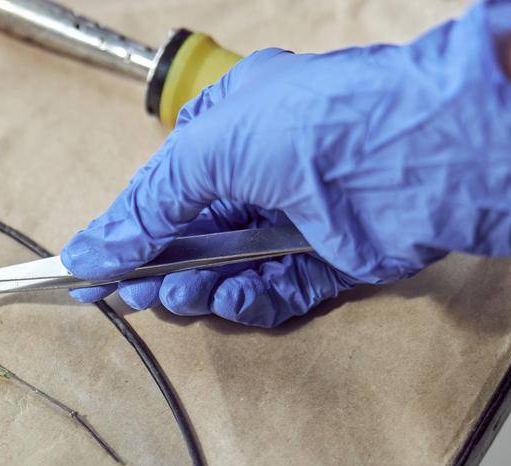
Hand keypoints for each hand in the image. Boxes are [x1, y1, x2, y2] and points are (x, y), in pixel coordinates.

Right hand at [61, 1, 510, 327]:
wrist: (423, 153)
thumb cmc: (320, 123)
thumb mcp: (206, 151)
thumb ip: (146, 207)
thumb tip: (91, 251)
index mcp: (236, 121)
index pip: (167, 185)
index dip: (126, 229)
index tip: (87, 271)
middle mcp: (272, 167)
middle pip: (196, 233)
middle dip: (160, 265)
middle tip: (132, 293)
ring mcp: (306, 215)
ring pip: (232, 267)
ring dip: (199, 286)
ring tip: (181, 296)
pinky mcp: (339, 258)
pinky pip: (280, 290)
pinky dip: (250, 299)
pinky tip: (228, 297)